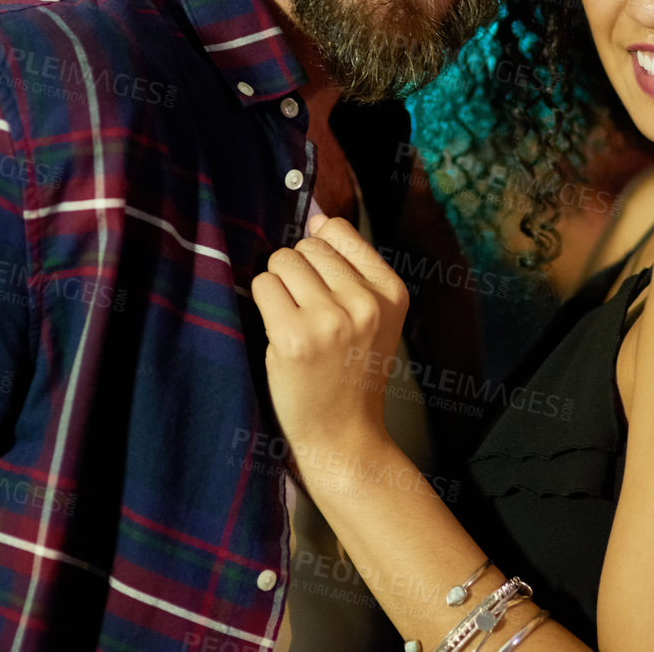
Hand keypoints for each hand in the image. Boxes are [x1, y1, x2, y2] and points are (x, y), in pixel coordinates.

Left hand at [251, 213, 409, 465]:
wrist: (344, 437)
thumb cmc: (351, 374)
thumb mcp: (373, 317)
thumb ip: (350, 268)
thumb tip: (316, 215)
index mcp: (391, 292)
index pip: (340, 231)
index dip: (319, 249)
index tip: (318, 278)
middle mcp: (365, 302)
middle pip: (306, 246)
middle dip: (297, 270)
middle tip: (306, 310)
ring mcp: (331, 319)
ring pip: (282, 261)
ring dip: (278, 286)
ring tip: (294, 320)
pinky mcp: (295, 338)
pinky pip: (263, 286)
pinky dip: (263, 304)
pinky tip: (280, 332)